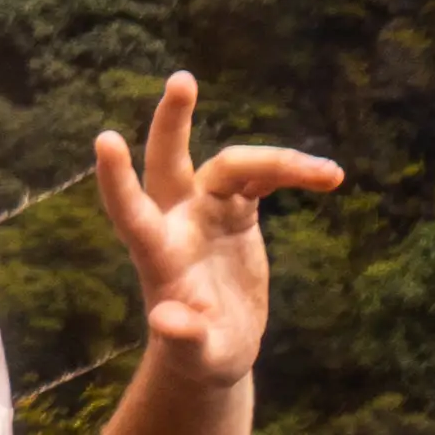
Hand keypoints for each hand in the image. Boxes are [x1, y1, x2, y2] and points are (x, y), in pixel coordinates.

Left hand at [92, 72, 340, 387]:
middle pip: (168, 162)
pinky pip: (263, 177)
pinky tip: (329, 176)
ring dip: (278, 160)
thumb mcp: (197, 355)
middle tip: (182, 79)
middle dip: (171, 122)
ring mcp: (205, 211)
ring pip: (233, 165)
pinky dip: (293, 172)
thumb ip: (183, 337)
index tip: (104, 139)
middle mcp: (177, 222)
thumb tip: (166, 320)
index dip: (117, 179)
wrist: (215, 346)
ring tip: (329, 173)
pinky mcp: (235, 211)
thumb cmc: (199, 356)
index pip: (130, 212)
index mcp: (159, 257)